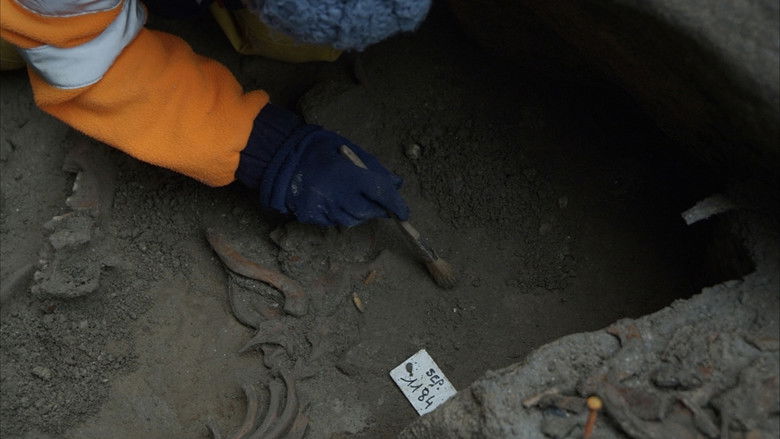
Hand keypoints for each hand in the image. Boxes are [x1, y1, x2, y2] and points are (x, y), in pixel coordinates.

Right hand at [239, 104, 408, 226]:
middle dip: (377, 208)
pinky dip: (342, 213)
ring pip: (353, 219)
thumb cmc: (318, 149)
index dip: (396, 204)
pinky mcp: (314, 217)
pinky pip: (335, 220)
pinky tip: (338, 200)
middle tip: (379, 202)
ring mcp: (324, 208)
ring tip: (354, 196)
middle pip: (368, 211)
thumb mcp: (349, 150)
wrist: (282, 156)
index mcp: (349, 175)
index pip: (381, 193)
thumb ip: (374, 169)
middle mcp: (338, 195)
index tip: (405, 213)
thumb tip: (396, 184)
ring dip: (360, 212)